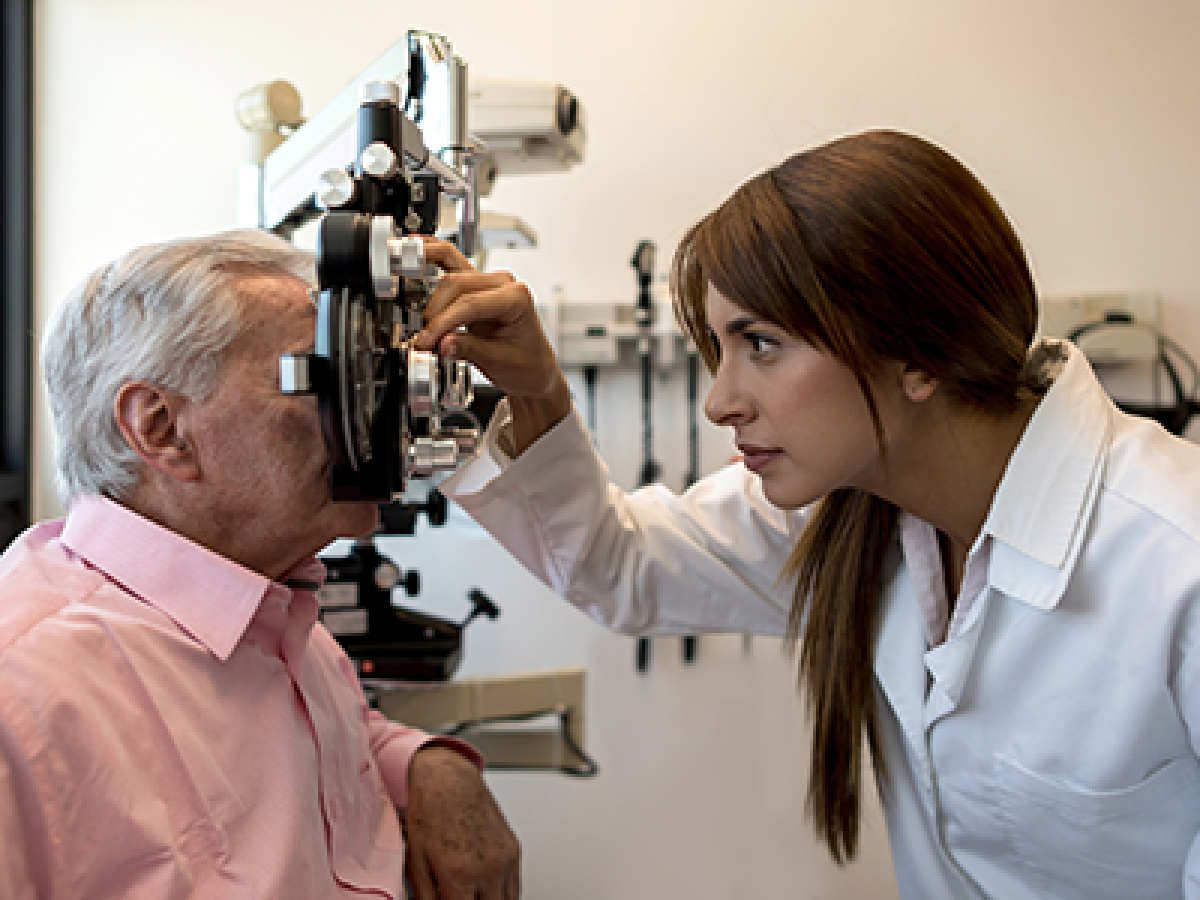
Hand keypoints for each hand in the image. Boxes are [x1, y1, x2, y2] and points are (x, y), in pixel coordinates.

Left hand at [404, 744, 520, 899]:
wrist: (448, 779)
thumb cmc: (429, 812)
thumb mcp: (415, 861)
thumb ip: (425, 897)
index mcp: (460, 874)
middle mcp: (488, 868)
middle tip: (462, 897)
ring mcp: (505, 859)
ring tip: (473, 895)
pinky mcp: (514, 850)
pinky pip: (515, 886)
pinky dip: (503, 894)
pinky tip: (486, 891)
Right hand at [415, 240, 570, 452]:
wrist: (534, 369)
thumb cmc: (526, 365)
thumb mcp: (499, 362)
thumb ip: (469, 350)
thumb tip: (442, 343)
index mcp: (516, 297)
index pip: (470, 303)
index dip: (444, 322)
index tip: (428, 341)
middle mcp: (503, 283)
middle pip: (456, 285)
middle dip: (435, 314)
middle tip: (424, 341)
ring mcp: (488, 281)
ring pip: (449, 275)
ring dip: (431, 302)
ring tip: (423, 329)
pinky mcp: (474, 285)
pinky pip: (449, 264)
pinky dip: (431, 258)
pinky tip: (415, 251)